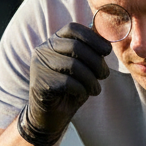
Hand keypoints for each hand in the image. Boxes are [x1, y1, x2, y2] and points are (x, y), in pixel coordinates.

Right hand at [17, 23, 110, 145]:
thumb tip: (107, 37)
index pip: (73, 29)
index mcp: (54, 41)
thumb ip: (90, 52)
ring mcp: (39, 66)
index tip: (107, 51)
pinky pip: (67, 83)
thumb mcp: (83, 68)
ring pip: (72, 65)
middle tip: (104, 75)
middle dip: (96, 62)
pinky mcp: (39, 84)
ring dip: (91, 79)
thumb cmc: (70, 90)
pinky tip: (83, 94)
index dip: (93, 38)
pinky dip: (81, 89)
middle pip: (76, 47)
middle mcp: (43, 50)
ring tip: (96, 89)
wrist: (51, 117)